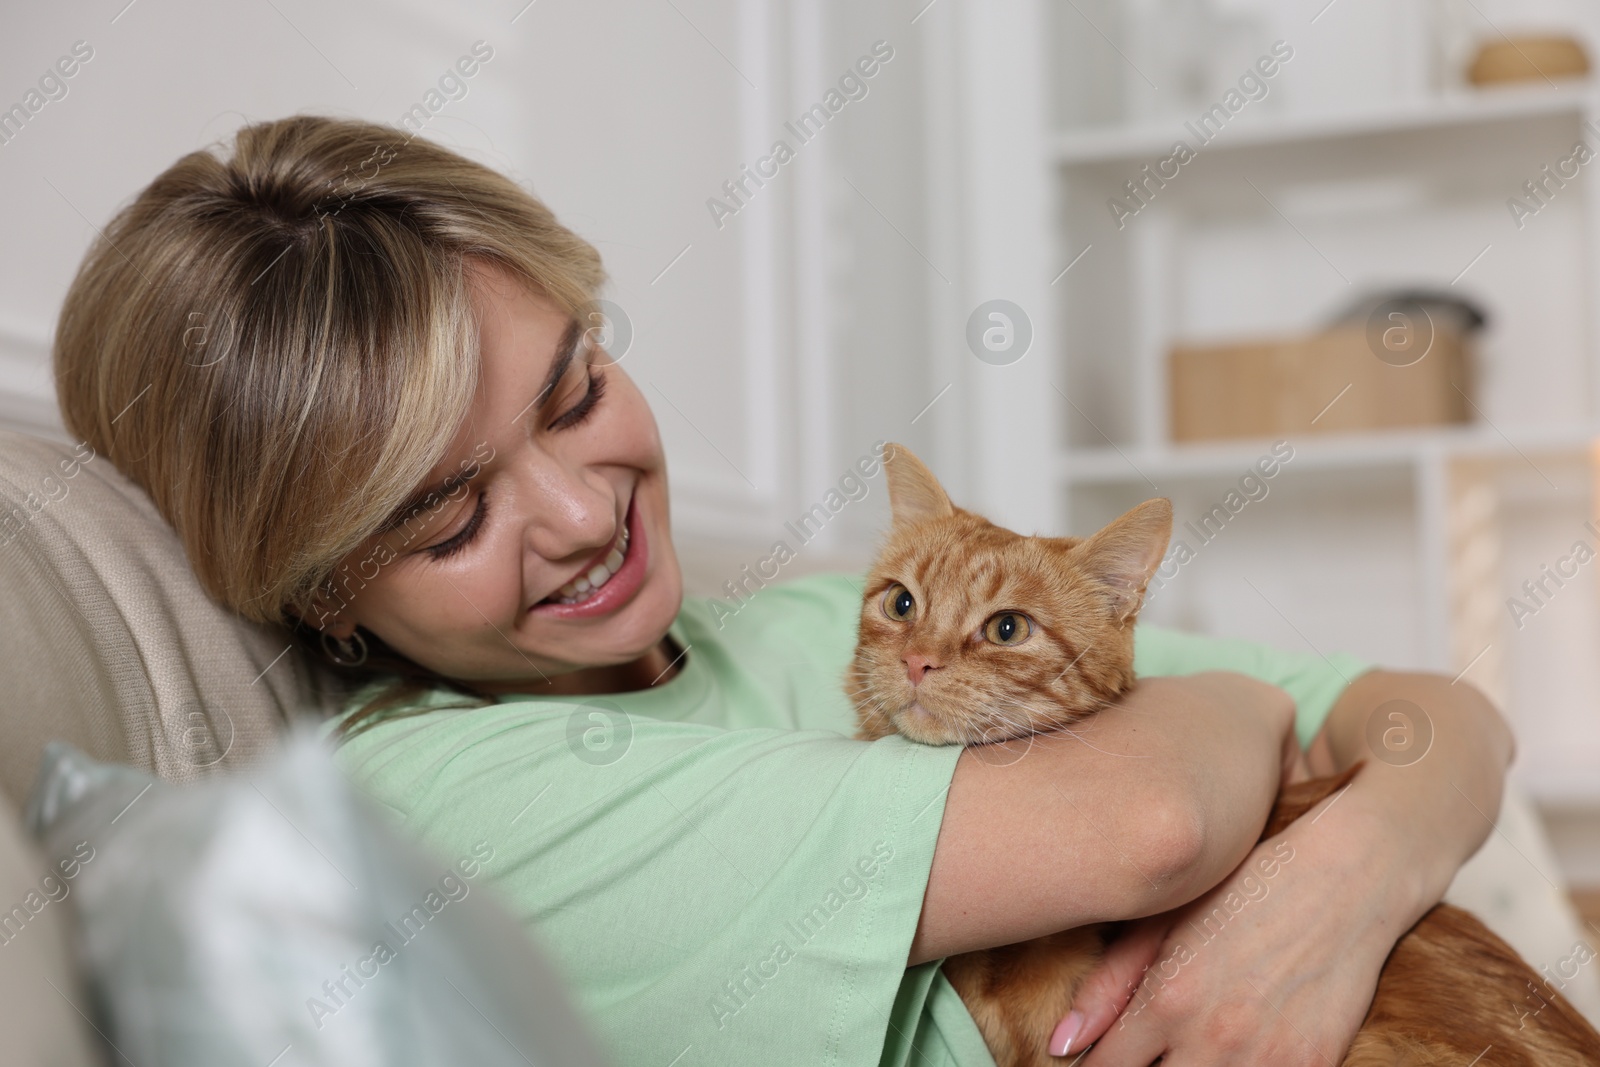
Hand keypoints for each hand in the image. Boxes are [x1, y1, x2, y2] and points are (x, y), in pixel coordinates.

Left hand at [1061, 786, 1400, 1064]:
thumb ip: (1107, 986)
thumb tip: (1061, 1045)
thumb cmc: (1245, 889)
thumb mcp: (1164, 921)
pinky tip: (1231, 1056)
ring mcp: (1268, 1061)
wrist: (1348, 878)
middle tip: (1145, 1056)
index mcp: (1168, 1000)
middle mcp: (1214, 1039)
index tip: (1101, 1061)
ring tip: (1184, 1053)